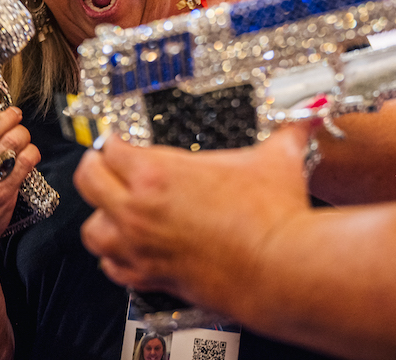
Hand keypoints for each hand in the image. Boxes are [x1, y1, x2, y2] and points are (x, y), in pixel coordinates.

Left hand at [74, 122, 313, 311]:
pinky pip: (113, 268)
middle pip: (88, 180)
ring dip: (100, 216)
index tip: (118, 139)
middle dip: (94, 168)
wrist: (280, 269)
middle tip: (105, 163)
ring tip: (114, 208)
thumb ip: (288, 133)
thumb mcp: (277, 159)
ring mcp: (141, 247)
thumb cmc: (272, 216)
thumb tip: (307, 117)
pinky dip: (116, 258)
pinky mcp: (152, 278)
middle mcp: (138, 210)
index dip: (112, 139)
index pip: (109, 147)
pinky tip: (130, 249)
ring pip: (92, 230)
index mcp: (157, 173)